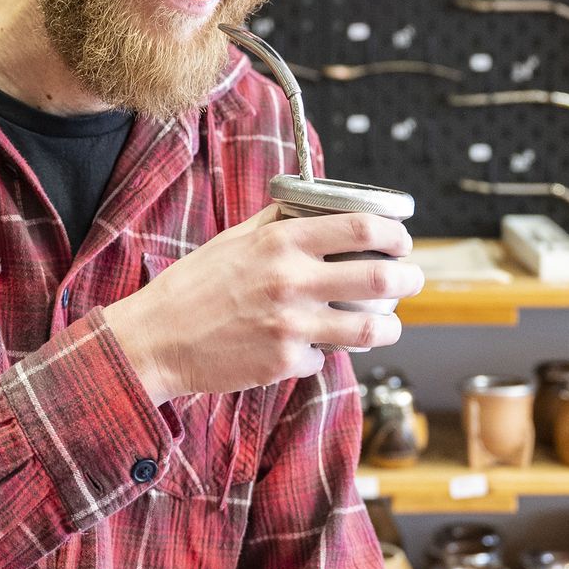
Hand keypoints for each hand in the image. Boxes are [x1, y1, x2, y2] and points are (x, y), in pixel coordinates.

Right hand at [102, 204, 422, 403]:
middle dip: (409, 278)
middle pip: (380, 277)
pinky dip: (321, 354)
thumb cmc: (192, 287)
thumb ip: (276, 223)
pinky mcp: (284, 363)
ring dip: (388, 326)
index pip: (361, 226)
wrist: (156, 339)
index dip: (395, 232)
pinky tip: (308, 348)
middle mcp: (291, 280)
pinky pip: (323, 359)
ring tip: (387, 324)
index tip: (402, 239)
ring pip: (369, 328)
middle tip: (412, 279)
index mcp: (280, 242)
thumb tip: (313, 205)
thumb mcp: (233, 240)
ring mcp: (291, 325)